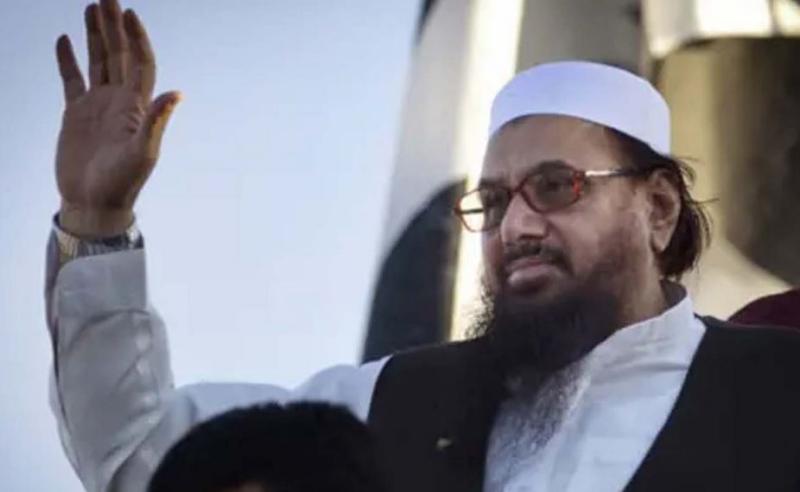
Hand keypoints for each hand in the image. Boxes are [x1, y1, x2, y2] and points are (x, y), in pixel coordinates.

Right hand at [55, 0, 179, 237]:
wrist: (93, 202)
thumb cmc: (122, 182)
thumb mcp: (143, 152)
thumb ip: (156, 121)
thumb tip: (177, 94)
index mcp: (136, 107)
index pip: (140, 63)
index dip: (137, 39)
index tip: (130, 13)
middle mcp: (119, 101)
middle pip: (118, 55)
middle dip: (114, 27)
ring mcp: (97, 106)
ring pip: (97, 62)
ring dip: (95, 36)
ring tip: (91, 7)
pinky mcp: (75, 114)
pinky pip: (71, 79)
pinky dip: (68, 59)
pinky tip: (65, 39)